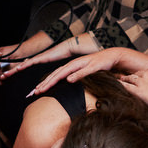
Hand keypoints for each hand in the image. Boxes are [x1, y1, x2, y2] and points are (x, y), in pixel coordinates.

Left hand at [0, 34, 85, 78]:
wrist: (65, 49)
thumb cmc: (58, 58)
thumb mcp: (49, 68)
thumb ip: (44, 75)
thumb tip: (40, 84)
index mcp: (33, 64)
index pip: (21, 70)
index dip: (13, 74)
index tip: (6, 78)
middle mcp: (32, 61)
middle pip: (18, 68)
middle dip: (9, 73)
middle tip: (0, 78)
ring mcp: (36, 59)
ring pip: (21, 65)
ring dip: (13, 70)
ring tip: (4, 75)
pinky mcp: (40, 58)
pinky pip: (30, 62)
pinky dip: (24, 65)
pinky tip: (18, 68)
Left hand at [29, 46, 147, 96]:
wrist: (114, 56)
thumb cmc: (99, 65)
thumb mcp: (85, 72)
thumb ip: (76, 76)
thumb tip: (67, 82)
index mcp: (72, 66)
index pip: (55, 75)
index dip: (45, 83)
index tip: (35, 91)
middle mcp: (74, 64)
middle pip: (56, 73)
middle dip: (44, 83)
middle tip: (34, 92)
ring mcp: (83, 64)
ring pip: (65, 72)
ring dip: (54, 79)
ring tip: (44, 88)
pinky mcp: (93, 65)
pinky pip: (83, 71)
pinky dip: (75, 75)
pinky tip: (68, 79)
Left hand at [117, 65, 147, 114]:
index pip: (145, 71)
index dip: (142, 75)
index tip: (141, 78)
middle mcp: (146, 74)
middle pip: (136, 74)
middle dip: (133, 77)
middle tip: (128, 79)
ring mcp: (141, 82)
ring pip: (129, 78)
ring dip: (124, 79)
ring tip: (120, 80)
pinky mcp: (137, 91)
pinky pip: (126, 87)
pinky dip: (120, 85)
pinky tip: (115, 85)